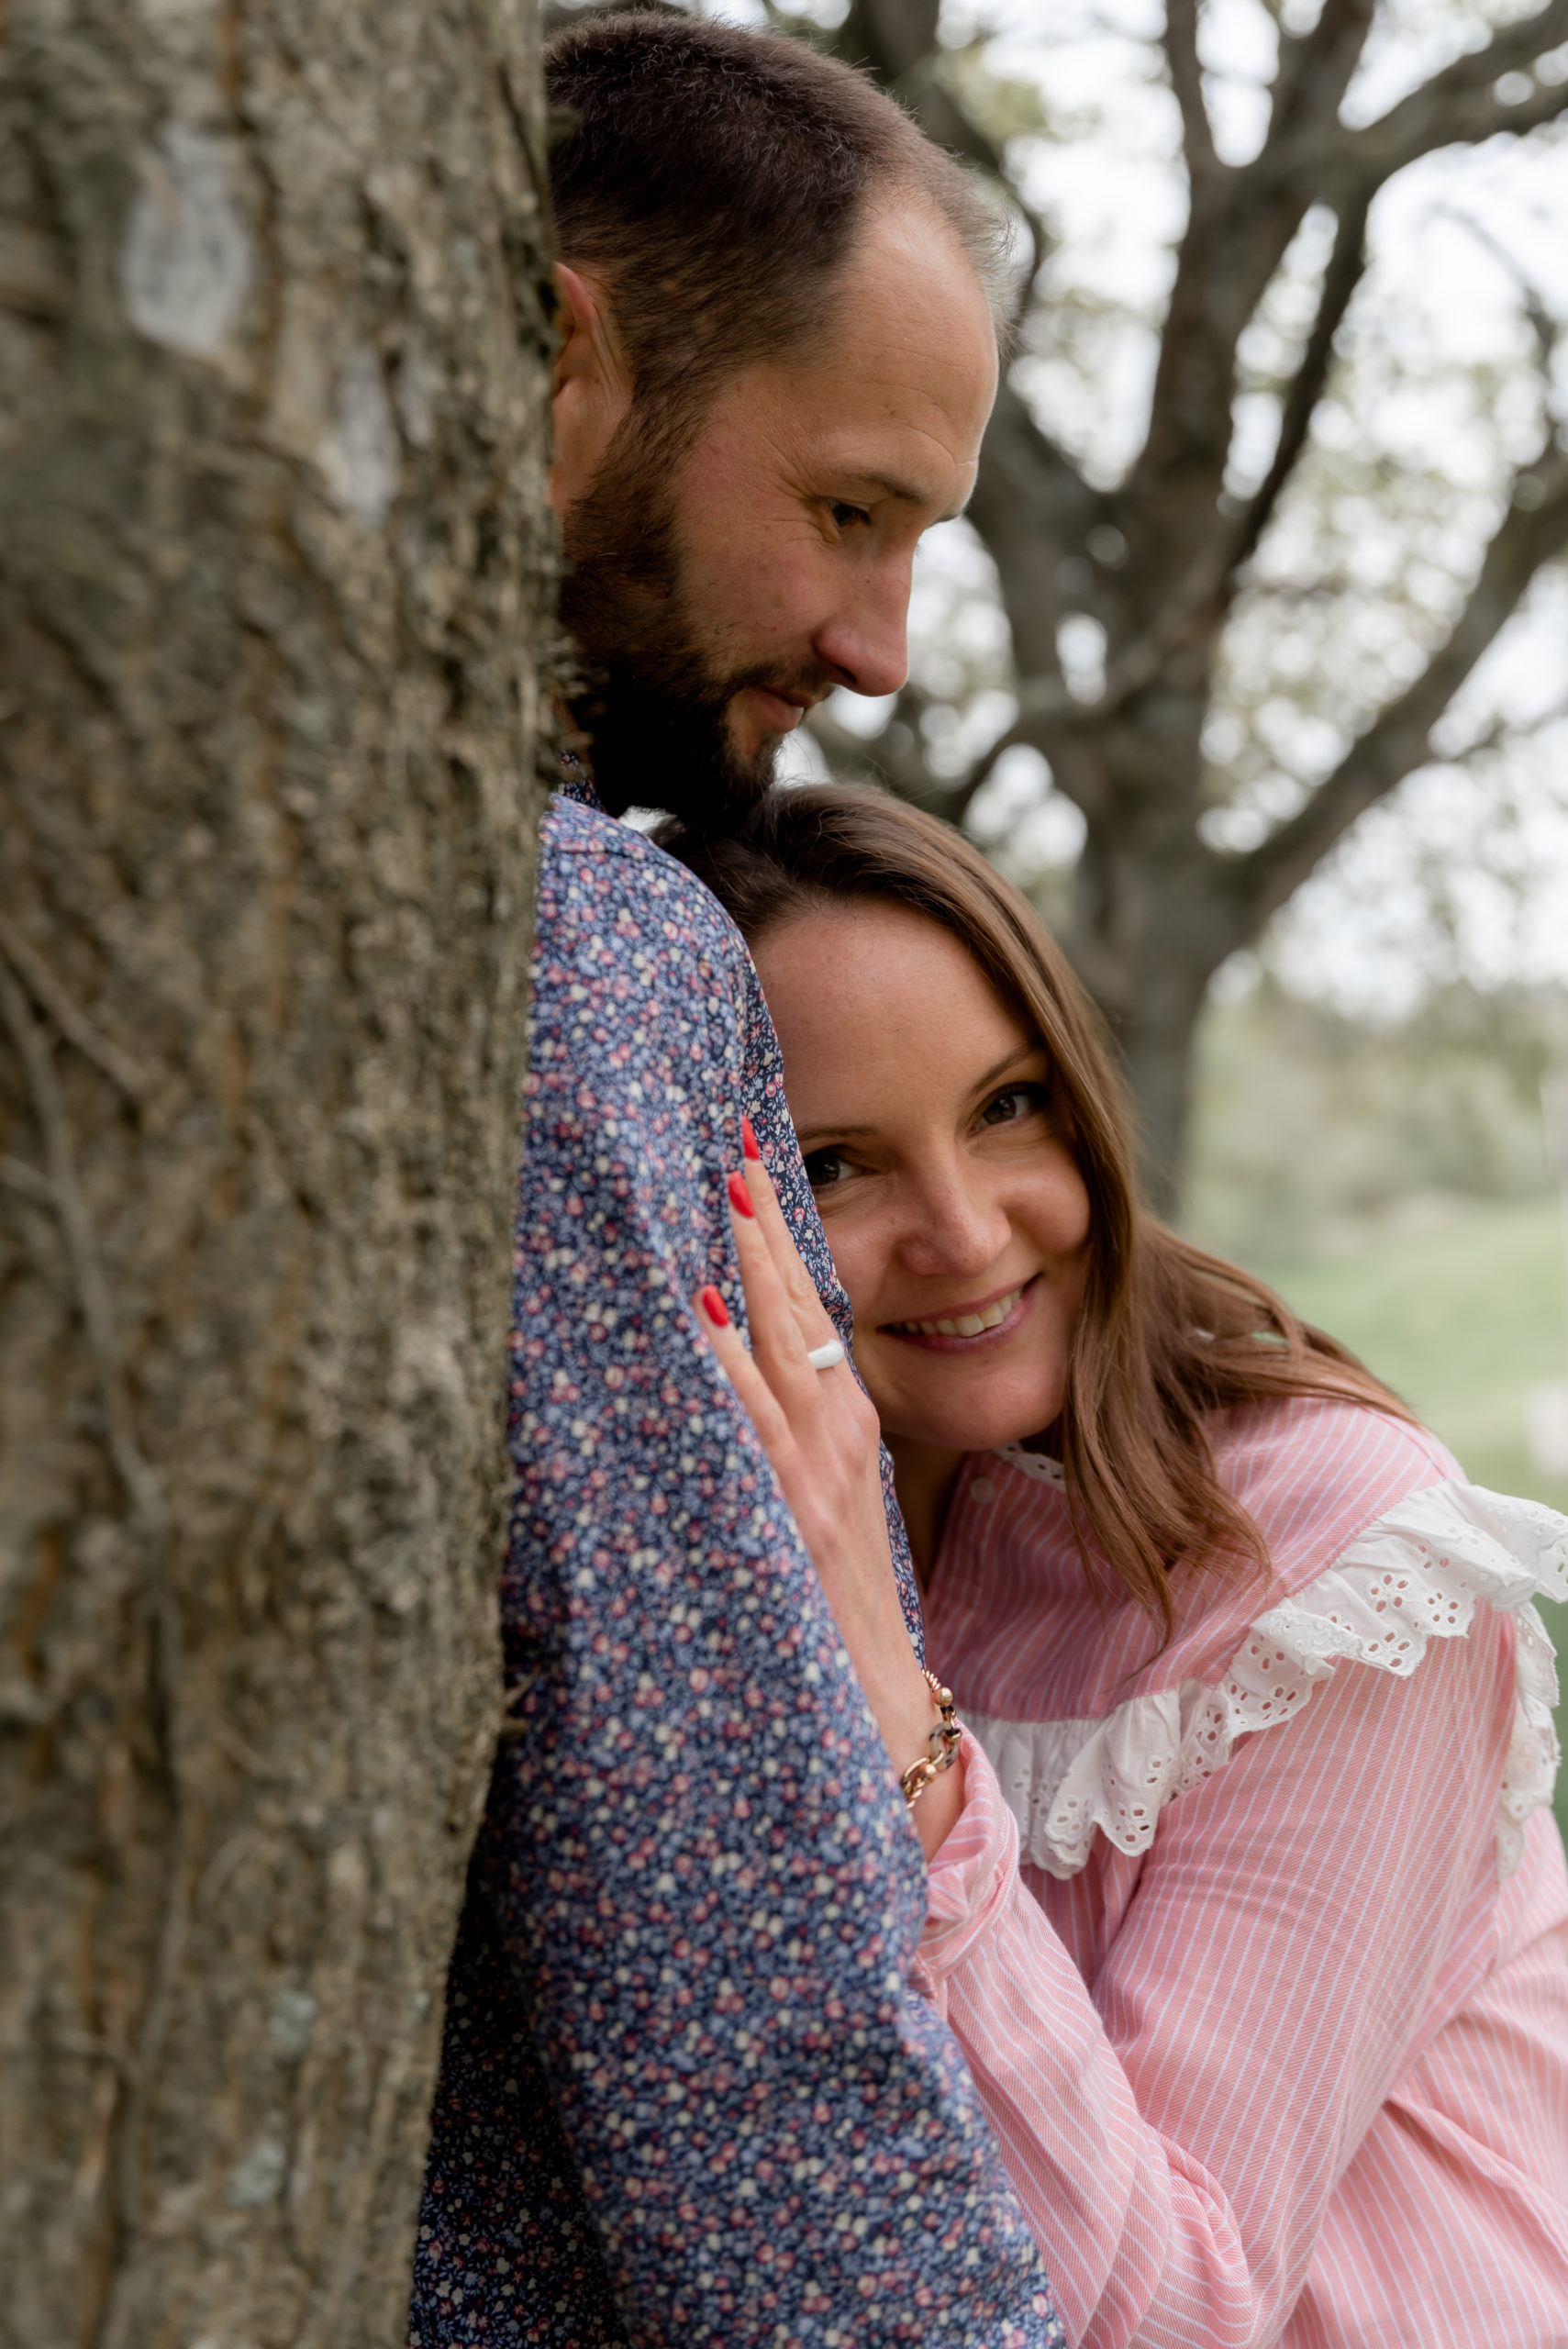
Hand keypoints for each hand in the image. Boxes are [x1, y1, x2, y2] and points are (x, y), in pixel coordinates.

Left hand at [695, 1135, 963, 1860]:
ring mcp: (816, 1472)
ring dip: (745, 1262)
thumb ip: (787, 1439)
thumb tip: (720, 1369)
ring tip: (716, 1187)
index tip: (751, 1160)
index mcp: (847, 1426)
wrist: (877, 1714)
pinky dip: (720, 1358)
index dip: (781, 1232)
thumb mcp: (822, 1506)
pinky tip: (691, 1306)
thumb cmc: (832, 1611)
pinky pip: (747, 1419)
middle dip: (765, 1216)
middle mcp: (839, 1435)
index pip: (813, 1304)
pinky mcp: (790, 1514)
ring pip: (777, 1342)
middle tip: (730, 1132)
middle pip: (800, 1302)